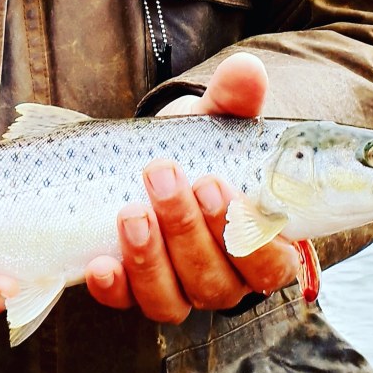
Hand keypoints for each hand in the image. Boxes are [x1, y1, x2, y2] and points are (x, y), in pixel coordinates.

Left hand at [84, 52, 299, 321]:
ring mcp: (178, 288)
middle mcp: (225, 277)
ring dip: (150, 257)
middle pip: (218, 281)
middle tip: (162, 175)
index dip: (247, 235)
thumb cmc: (197, 146)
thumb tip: (247, 69)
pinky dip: (114, 286)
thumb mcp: (214, 120)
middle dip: (187, 229)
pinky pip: (126, 303)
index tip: (214, 182)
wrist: (149, 158)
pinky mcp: (133, 289)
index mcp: (261, 242)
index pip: (272, 263)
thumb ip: (234, 100)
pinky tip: (100, 263)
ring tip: (131, 210)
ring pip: (173, 299)